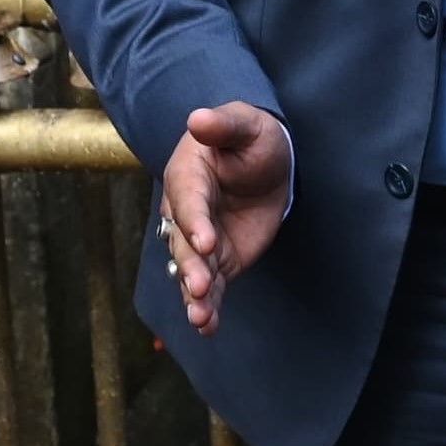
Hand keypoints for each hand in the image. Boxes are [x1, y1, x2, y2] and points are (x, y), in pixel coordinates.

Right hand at [159, 103, 292, 334]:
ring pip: (192, 271)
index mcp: (187, 178)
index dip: (195, 223)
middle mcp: (186, 214)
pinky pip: (212, 287)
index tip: (205, 242)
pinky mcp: (218, 261)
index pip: (189, 203)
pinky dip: (209, 307)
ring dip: (195, 295)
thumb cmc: (249, 137)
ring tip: (201, 317)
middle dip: (192, 267)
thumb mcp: (244, 124)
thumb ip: (223, 125)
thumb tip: (198, 118)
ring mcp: (201, 241)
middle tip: (200, 287)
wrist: (262, 159)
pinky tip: (208, 327)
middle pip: (184, 244)